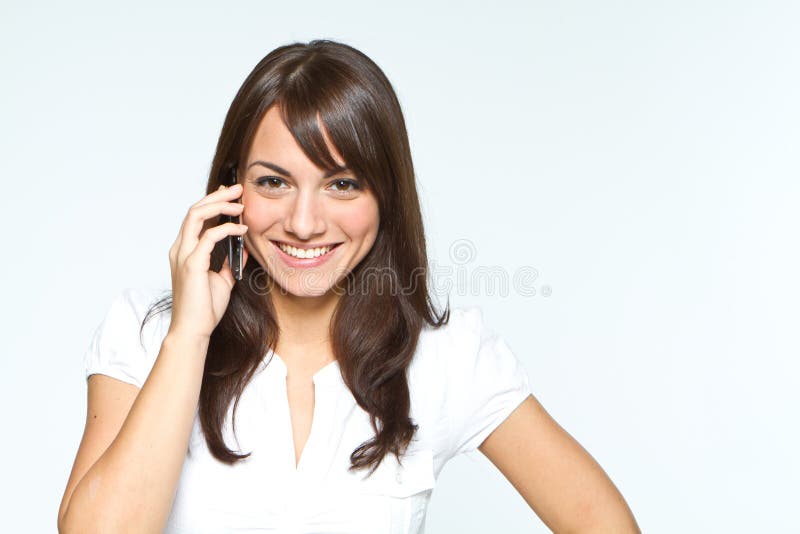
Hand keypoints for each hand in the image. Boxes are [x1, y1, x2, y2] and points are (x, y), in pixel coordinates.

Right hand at [167, 183, 248, 339]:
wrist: (194, 330)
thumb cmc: (205, 308)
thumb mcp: (224, 280)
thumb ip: (231, 262)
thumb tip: (243, 248)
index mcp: (185, 251)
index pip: (196, 217)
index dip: (213, 202)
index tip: (231, 194)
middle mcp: (181, 248)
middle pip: (195, 209)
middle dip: (217, 196)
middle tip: (237, 188)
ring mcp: (184, 255)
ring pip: (196, 215)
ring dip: (219, 205)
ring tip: (239, 202)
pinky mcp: (192, 264)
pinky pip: (209, 237)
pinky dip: (226, 229)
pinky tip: (241, 229)